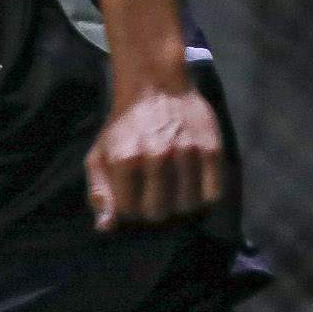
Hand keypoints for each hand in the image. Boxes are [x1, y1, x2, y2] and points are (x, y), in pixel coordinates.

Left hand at [87, 86, 224, 230]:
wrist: (155, 84)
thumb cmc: (124, 125)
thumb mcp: (100, 154)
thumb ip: (99, 192)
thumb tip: (106, 227)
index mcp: (124, 159)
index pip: (129, 212)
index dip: (130, 209)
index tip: (133, 195)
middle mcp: (156, 156)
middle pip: (158, 213)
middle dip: (154, 207)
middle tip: (154, 190)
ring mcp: (186, 152)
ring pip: (186, 207)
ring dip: (179, 203)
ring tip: (173, 184)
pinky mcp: (212, 149)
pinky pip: (213, 195)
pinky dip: (203, 196)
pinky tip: (192, 182)